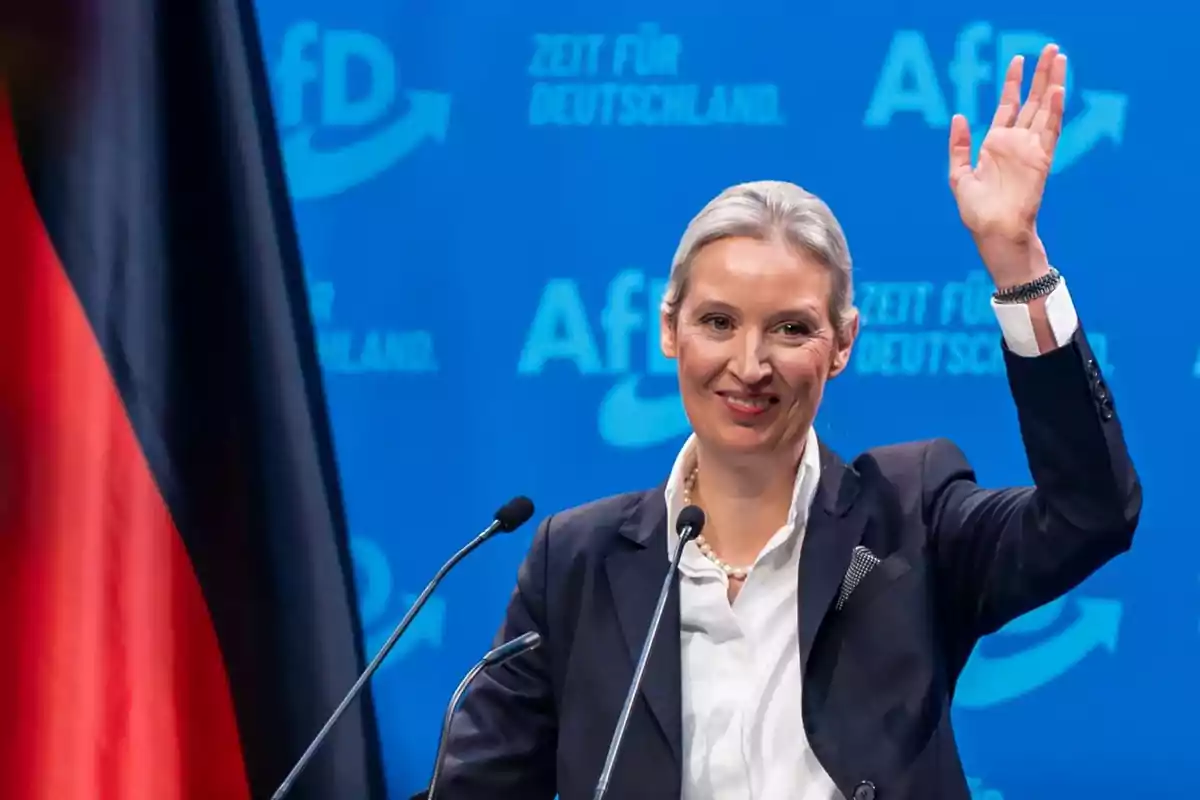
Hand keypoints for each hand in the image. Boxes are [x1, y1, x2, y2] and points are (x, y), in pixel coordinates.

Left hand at [949, 44, 1065, 286]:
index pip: (1008, 106)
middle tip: (1051, 49)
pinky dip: (1054, 111)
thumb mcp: (959, 175)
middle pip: (1032, 101)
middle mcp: (1016, 143)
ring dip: (1053, 84)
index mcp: (995, 144)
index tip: (1018, 60)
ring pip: (1046, 110)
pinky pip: (1050, 131)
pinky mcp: (1041, 160)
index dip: (1013, 83)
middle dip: (1041, 75)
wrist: (994, 233)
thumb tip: (958, 116)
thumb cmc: (976, 212)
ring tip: (1060, 58)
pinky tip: (1058, 90)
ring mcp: (1031, 150)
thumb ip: (959, 146)